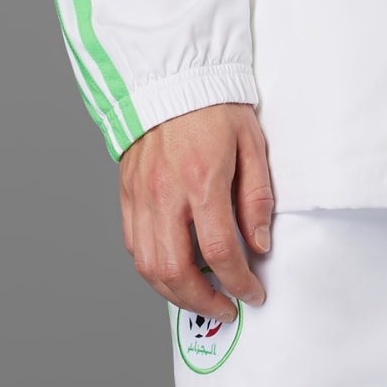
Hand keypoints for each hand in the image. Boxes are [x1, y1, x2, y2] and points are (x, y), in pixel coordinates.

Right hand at [118, 102, 273, 321]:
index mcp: (202, 179)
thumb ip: (257, 198)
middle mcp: (166, 193)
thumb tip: (259, 245)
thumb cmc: (216, 106)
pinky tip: (172, 271)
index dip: (240, 282)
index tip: (253, 293)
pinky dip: (151, 269)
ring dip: (175, 294)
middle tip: (226, 309)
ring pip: (149, 267)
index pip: (220, 251)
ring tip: (200, 299)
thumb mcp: (251, 143)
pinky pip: (133, 246)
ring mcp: (141, 195)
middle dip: (203, 302)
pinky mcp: (127, 193)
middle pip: (176, 271)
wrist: (173, 77)